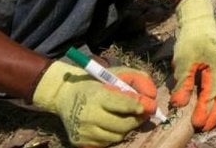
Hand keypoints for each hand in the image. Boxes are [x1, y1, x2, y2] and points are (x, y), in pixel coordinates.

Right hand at [32, 61, 156, 146]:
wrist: (64, 96)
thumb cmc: (94, 83)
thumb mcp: (112, 74)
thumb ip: (134, 78)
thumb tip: (152, 94)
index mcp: (97, 96)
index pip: (122, 105)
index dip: (137, 107)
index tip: (145, 108)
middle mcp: (89, 115)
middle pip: (122, 125)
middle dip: (135, 120)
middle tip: (141, 115)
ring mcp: (84, 131)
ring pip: (116, 137)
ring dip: (125, 129)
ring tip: (123, 118)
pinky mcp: (80, 142)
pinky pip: (105, 143)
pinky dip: (112, 135)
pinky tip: (110, 124)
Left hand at [169, 0, 215, 130]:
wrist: (200, 23)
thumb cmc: (190, 41)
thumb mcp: (183, 62)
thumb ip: (182, 84)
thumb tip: (179, 105)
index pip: (212, 95)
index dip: (205, 111)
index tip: (196, 124)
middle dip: (215, 115)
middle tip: (204, 128)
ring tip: (215, 122)